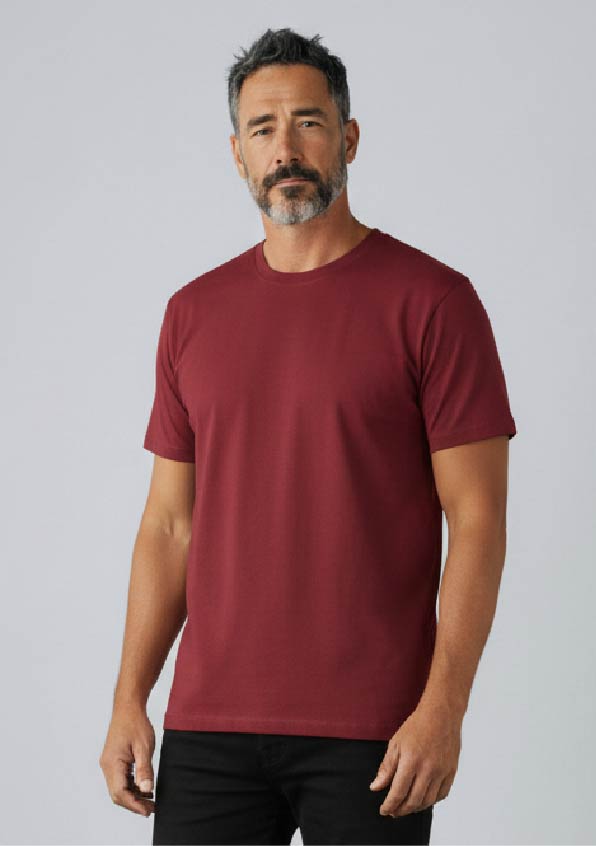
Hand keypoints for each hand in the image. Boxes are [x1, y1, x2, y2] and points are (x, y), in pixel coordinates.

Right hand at [99, 705, 155, 817]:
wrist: (128, 707)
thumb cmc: (135, 723)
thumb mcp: (144, 747)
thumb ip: (144, 769)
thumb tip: (146, 790)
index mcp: (112, 763)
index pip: (119, 793)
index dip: (134, 805)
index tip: (147, 811)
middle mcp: (107, 766)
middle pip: (117, 794)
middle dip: (134, 803)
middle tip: (151, 808)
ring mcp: (109, 763)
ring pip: (118, 788)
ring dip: (133, 796)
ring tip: (150, 800)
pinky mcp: (113, 760)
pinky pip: (120, 779)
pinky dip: (131, 786)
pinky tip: (144, 787)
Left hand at [369, 701, 461, 816]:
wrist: (441, 715)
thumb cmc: (417, 726)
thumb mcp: (396, 743)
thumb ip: (386, 768)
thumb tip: (375, 787)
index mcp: (411, 761)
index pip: (398, 792)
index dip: (389, 805)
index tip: (383, 810)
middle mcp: (428, 769)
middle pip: (413, 801)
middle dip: (401, 810)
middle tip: (393, 812)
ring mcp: (442, 772)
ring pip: (428, 801)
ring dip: (415, 808)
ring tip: (406, 807)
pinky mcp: (451, 772)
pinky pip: (442, 795)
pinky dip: (431, 801)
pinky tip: (422, 799)